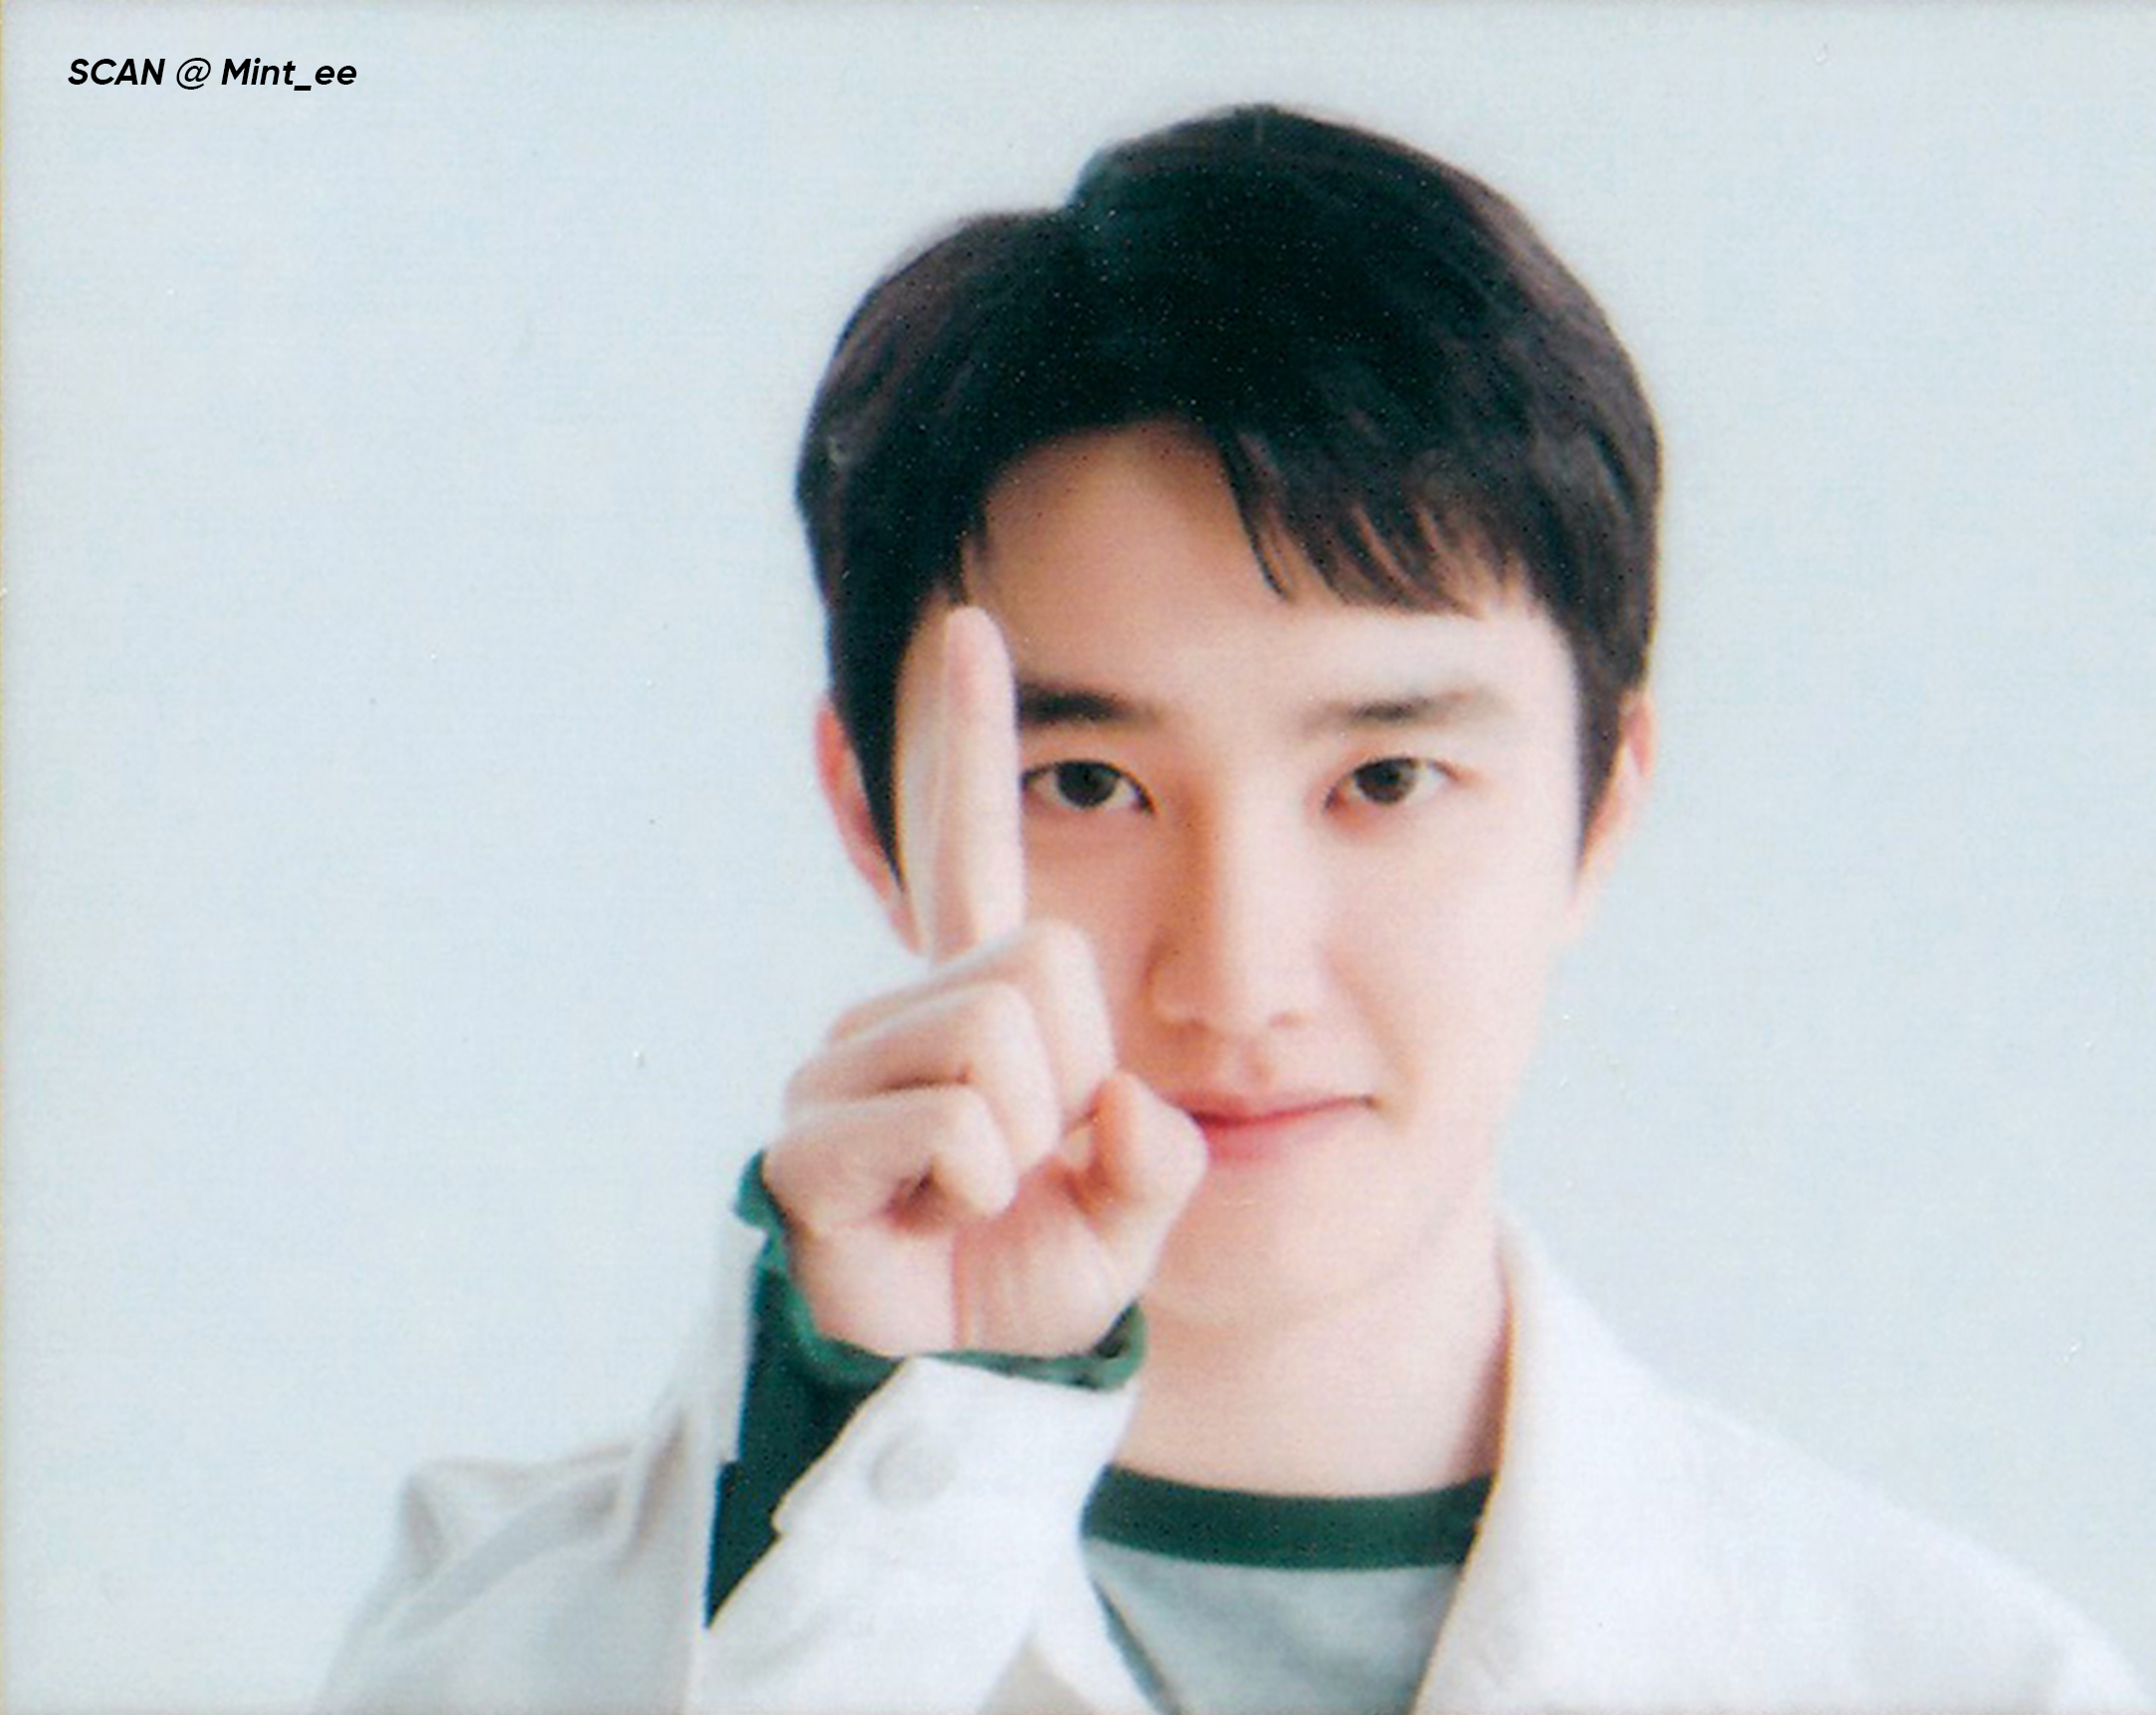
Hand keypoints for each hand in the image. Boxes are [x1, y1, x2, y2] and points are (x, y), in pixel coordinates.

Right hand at [764, 607, 1205, 1356]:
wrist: (958, 1382)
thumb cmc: (1031, 1272)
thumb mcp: (1132, 1204)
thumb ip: (1156, 1150)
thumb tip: (1126, 1106)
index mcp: (978, 997)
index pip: (967, 845)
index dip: (966, 737)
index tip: (970, 622)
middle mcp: (900, 1011)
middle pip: (1034, 965)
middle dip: (1069, 1077)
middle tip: (1027, 1159)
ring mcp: (843, 1071)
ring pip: (994, 1044)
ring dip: (1022, 1144)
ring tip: (974, 1194)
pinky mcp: (808, 1143)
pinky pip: (950, 1126)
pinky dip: (973, 1191)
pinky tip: (931, 1219)